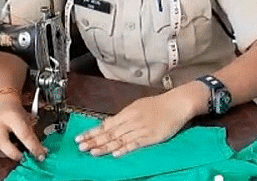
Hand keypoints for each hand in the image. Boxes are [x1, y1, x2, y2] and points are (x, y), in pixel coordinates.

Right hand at [0, 95, 47, 161]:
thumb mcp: (27, 121)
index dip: (33, 147)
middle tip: (22, 156)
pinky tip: (1, 145)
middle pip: (2, 143)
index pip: (23, 134)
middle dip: (14, 154)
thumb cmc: (17, 115)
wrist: (3, 105)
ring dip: (4, 153)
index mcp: (12, 116)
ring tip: (10, 146)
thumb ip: (33, 137)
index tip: (40, 156)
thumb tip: (42, 153)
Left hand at [74, 90, 194, 157]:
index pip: (106, 124)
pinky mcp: (151, 136)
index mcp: (127, 112)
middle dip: (94, 140)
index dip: (92, 132)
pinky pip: (135, 143)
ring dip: (105, 146)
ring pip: (119, 139)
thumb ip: (124, 117)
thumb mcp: (138, 106)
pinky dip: (125, 148)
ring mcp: (141, 128)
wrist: (177, 103)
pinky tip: (115, 153)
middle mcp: (131, 120)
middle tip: (81, 147)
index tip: (80, 138)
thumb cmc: (158, 105)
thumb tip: (110, 125)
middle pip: (110, 132)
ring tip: (93, 152)